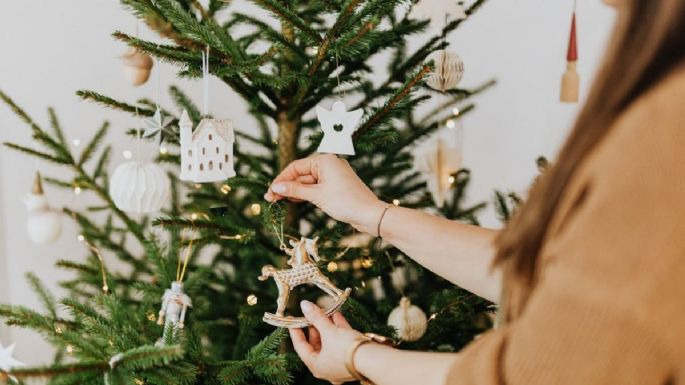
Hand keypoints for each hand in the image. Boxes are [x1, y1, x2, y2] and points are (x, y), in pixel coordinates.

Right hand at [264, 154, 385, 234]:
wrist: (370, 215)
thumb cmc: (346, 202)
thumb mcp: (317, 195)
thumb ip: (295, 191)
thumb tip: (275, 188)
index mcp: (324, 160)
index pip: (296, 167)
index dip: (281, 180)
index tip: (270, 192)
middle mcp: (328, 164)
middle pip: (300, 174)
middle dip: (286, 187)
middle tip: (270, 200)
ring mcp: (332, 176)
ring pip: (307, 182)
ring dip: (294, 192)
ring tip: (278, 202)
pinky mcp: (335, 187)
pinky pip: (315, 188)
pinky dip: (305, 194)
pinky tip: (293, 201)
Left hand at [289, 300, 363, 382]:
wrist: (373, 359)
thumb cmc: (346, 349)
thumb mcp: (329, 331)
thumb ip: (316, 317)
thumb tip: (304, 305)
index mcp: (316, 366)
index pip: (300, 347)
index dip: (296, 331)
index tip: (292, 320)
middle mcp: (327, 367)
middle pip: (316, 344)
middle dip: (315, 326)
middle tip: (312, 312)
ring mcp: (340, 363)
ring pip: (329, 342)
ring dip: (327, 325)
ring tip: (325, 310)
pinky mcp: (352, 357)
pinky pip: (341, 342)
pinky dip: (338, 329)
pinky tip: (337, 315)